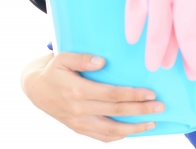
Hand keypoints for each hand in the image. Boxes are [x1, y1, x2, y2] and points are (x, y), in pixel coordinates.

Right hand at [21, 52, 162, 142]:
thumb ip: (82, 58)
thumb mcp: (63, 58)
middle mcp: (79, 109)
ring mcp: (78, 122)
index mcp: (78, 91)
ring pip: (110, 130)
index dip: (132, 95)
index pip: (112, 95)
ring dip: (133, 128)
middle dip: (140, 111)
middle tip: (160, 107)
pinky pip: (100, 137)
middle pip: (116, 112)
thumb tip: (102, 61)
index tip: (151, 93)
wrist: (35, 89)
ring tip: (152, 123)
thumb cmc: (54, 70)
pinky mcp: (77, 129)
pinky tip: (131, 131)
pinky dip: (117, 136)